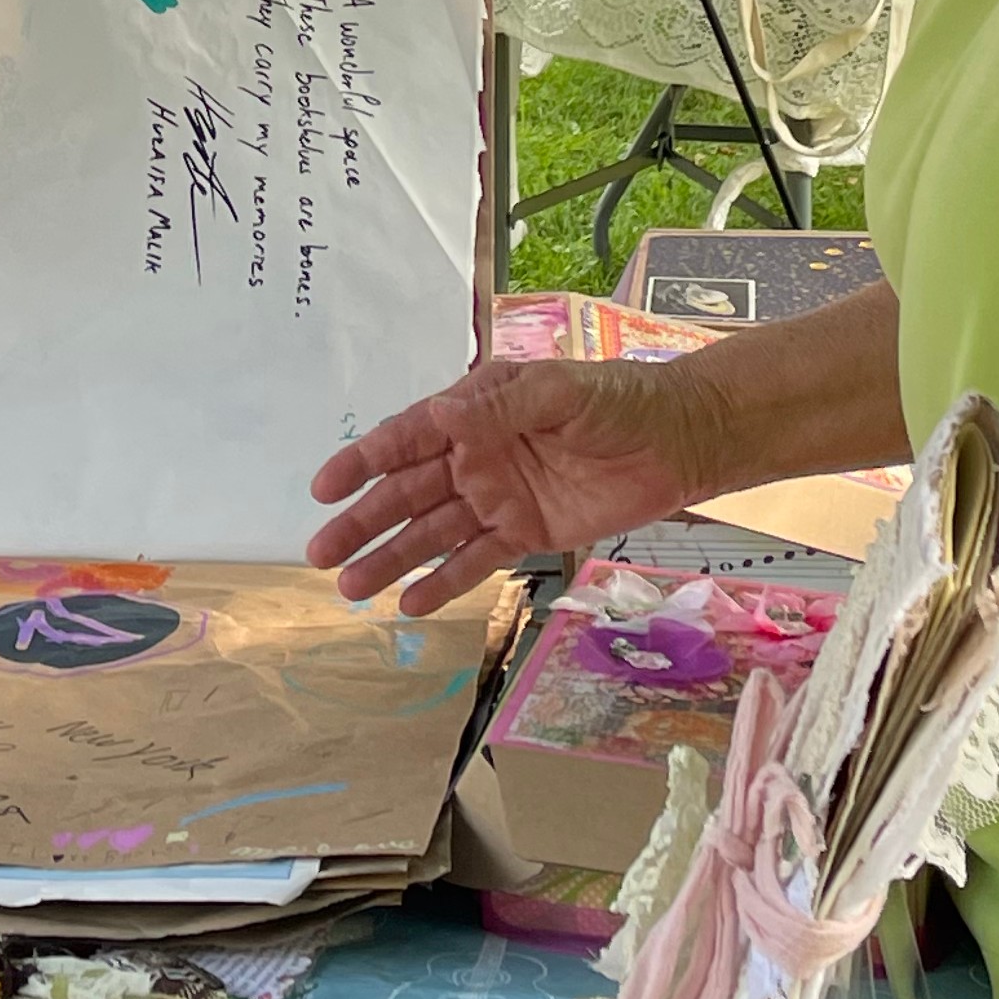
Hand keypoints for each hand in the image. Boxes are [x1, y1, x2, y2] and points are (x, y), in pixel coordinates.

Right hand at [305, 357, 714, 610]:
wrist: (679, 441)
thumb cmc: (619, 400)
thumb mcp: (558, 392)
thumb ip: (498, 410)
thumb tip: (439, 416)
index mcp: (475, 410)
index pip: (407, 437)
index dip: (363, 462)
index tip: (323, 488)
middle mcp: (475, 454)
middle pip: (407, 493)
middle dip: (363, 522)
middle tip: (319, 554)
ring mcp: (497, 497)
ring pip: (431, 532)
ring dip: (391, 559)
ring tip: (351, 588)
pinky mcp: (525, 533)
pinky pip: (474, 560)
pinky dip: (442, 583)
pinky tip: (409, 605)